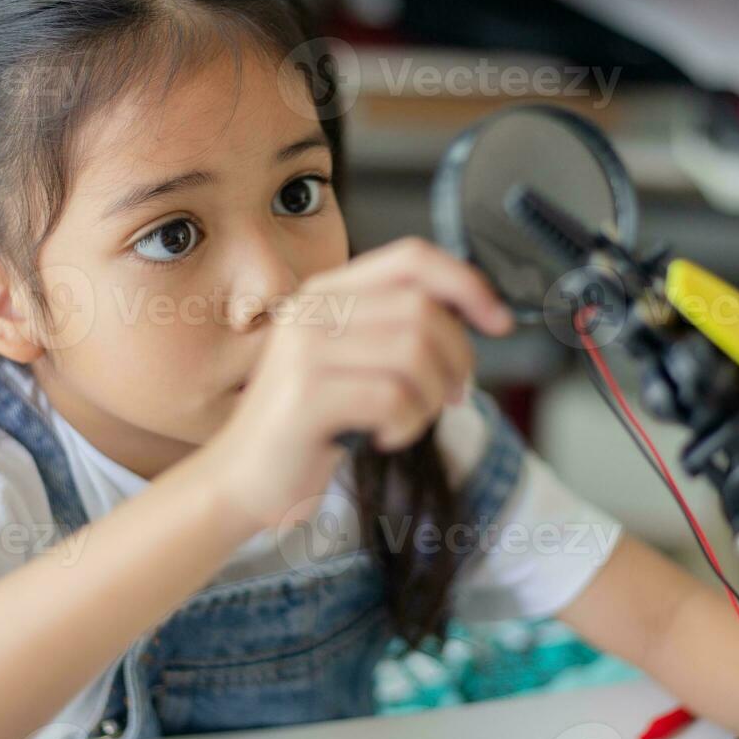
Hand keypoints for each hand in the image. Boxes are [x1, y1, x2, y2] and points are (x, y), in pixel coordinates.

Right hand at [207, 236, 515, 533]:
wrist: (240, 479)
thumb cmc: (305, 426)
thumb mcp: (349, 362)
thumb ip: (393, 331)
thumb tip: (474, 317)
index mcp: (326, 292)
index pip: (412, 258)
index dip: (467, 283)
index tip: (498, 321)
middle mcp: (312, 310)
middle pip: (423, 309)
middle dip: (457, 358)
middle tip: (452, 395)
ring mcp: (305, 351)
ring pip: (414, 353)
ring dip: (431, 397)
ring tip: (412, 419)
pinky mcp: (306, 396)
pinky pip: (392, 398)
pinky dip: (406, 424)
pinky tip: (385, 437)